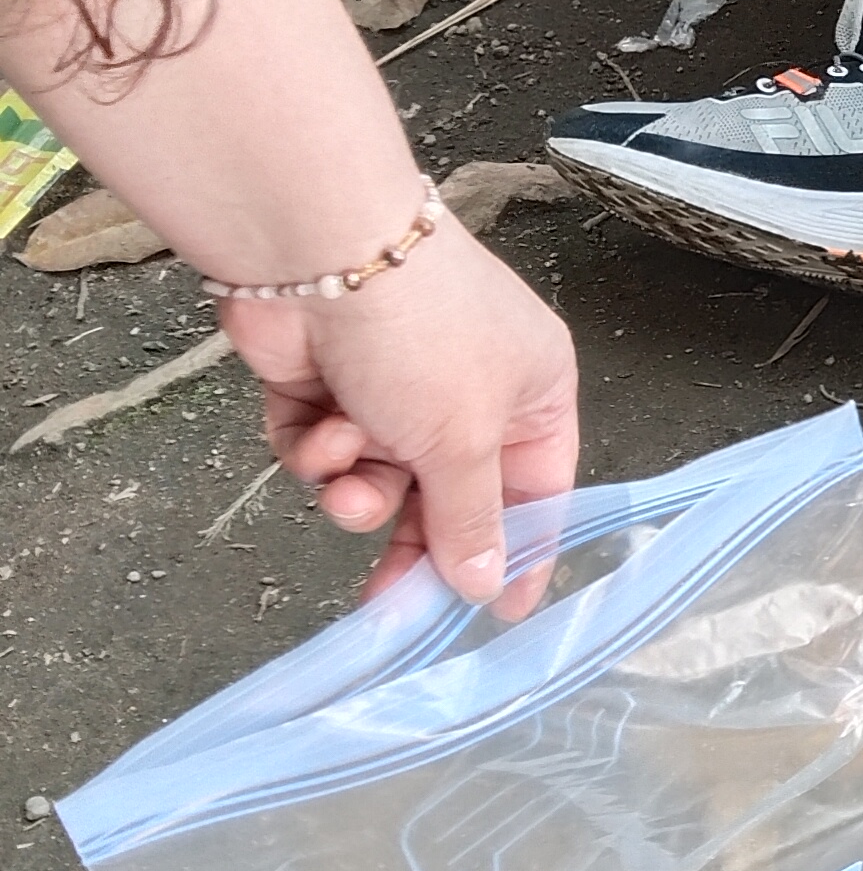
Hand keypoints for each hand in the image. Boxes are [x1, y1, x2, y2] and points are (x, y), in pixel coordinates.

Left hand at [222, 217, 578, 608]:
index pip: (535, 492)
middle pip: (446, 496)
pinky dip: (319, 452)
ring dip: (361, 492)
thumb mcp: (465, 441)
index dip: (514, 552)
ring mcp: (392, 387)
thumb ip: (473, 521)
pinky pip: (326, 451)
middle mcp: (468, 391)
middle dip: (415, 539)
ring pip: (379, 479)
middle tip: (389, 602)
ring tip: (347, 484)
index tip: (491, 615)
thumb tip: (488, 587)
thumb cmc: (423, 338)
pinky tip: (321, 429)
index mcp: (533, 392)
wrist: (320, 255)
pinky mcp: (325, 385)